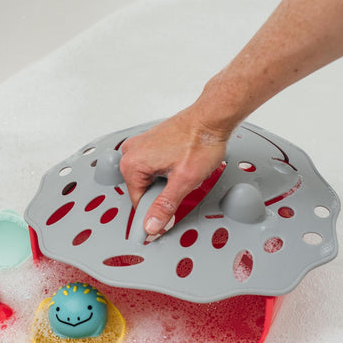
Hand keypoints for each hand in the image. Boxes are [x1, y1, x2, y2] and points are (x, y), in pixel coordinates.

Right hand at [119, 108, 230, 235]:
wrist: (212, 117)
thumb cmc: (200, 141)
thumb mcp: (184, 181)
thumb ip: (164, 206)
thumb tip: (151, 225)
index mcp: (132, 164)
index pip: (138, 203)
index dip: (157, 211)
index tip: (170, 213)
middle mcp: (130, 153)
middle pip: (143, 191)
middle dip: (163, 192)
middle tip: (182, 181)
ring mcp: (139, 146)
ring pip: (149, 179)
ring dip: (166, 181)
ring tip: (183, 169)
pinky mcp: (149, 143)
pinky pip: (153, 167)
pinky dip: (166, 171)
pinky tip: (180, 163)